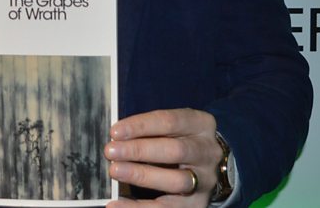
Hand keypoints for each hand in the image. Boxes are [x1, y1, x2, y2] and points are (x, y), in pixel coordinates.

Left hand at [104, 108, 225, 206]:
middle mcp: (208, 152)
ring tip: (115, 171)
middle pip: (175, 151)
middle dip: (139, 150)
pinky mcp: (197, 204)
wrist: (206, 167)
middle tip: (111, 151)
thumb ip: (149, 130)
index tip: (115, 132)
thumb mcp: (172, 128)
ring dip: (142, 175)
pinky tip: (116, 204)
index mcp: (201, 125)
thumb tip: (117, 139)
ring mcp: (205, 180)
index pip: (170, 121)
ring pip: (176, 181)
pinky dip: (139, 207)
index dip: (141, 126)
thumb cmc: (178, 140)